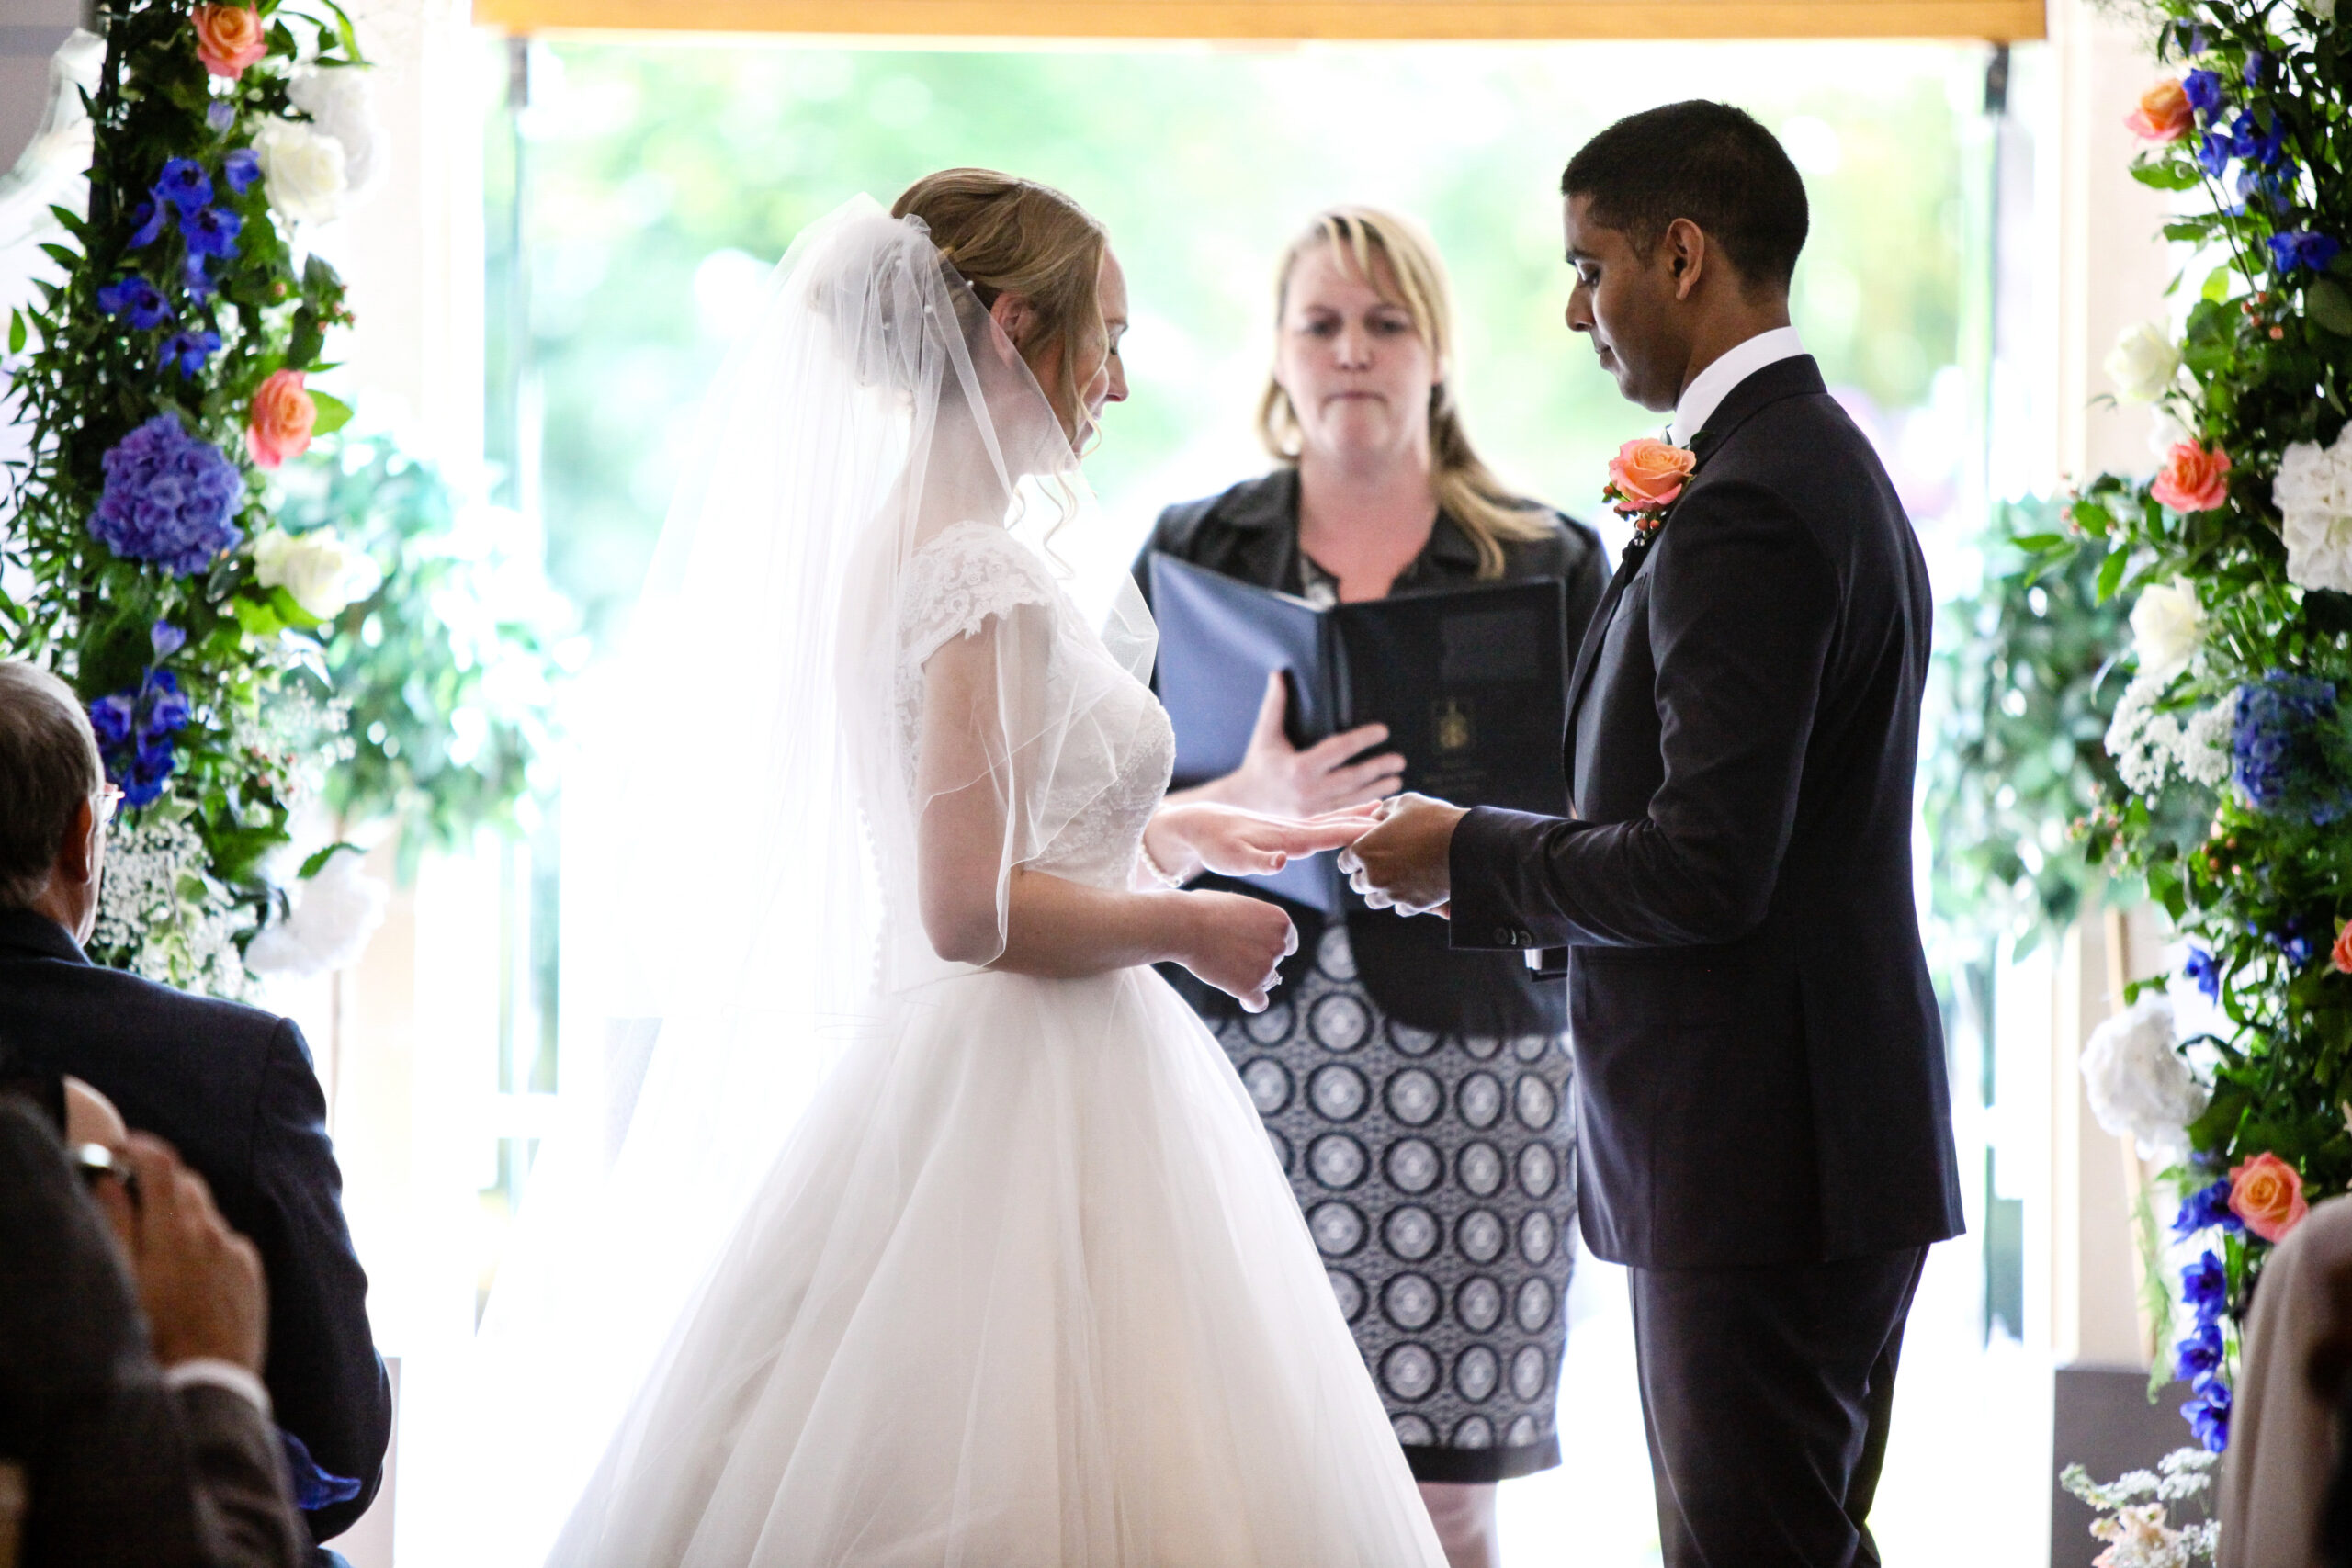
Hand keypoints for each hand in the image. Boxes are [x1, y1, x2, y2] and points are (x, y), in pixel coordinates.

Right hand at [91, 1134, 266, 1373]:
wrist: (210, 1382)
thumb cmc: (155, 1335)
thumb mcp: (122, 1281)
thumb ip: (117, 1225)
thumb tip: (111, 1181)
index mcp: (177, 1230)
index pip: (162, 1164)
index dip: (139, 1148)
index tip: (120, 1150)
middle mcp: (214, 1232)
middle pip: (186, 1184)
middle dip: (158, 1183)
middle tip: (130, 1200)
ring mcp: (237, 1251)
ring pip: (206, 1214)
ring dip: (181, 1216)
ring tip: (155, 1250)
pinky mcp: (251, 1271)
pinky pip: (225, 1242)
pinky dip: (204, 1244)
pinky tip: (186, 1276)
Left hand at [1145, 800, 1382, 883]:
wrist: (1198, 824)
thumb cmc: (1215, 846)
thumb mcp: (1233, 859)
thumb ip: (1258, 861)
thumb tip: (1282, 860)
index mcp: (1287, 837)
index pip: (1328, 834)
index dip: (1355, 832)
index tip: (1381, 830)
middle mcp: (1293, 830)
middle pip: (1336, 824)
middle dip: (1365, 821)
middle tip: (1396, 818)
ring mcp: (1290, 828)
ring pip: (1330, 820)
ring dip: (1355, 815)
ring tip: (1382, 810)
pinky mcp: (1284, 830)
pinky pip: (1318, 824)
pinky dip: (1338, 819)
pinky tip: (1347, 820)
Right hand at [1171, 889, 1298, 1011]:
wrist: (1184, 926)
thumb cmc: (1202, 910)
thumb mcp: (1238, 905)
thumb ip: (1253, 920)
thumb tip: (1252, 932)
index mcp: (1279, 921)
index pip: (1288, 941)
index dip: (1272, 946)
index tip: (1261, 951)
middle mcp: (1279, 945)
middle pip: (1274, 961)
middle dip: (1257, 960)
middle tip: (1229, 953)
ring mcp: (1266, 967)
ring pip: (1265, 981)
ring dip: (1251, 978)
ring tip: (1225, 969)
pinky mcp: (1250, 987)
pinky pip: (1258, 1003)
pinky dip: (1252, 1003)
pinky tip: (1243, 1000)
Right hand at [1203, 673, 1404, 817]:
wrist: (1244, 804)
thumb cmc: (1258, 765)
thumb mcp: (1265, 734)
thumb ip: (1274, 704)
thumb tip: (1278, 673)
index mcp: (1298, 768)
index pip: (1338, 750)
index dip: (1362, 740)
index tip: (1383, 731)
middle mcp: (1308, 792)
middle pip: (1351, 778)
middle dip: (1377, 768)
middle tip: (1399, 760)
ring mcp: (1313, 811)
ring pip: (1352, 799)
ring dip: (1377, 789)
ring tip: (1397, 779)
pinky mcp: (1315, 823)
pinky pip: (1345, 813)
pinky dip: (1364, 806)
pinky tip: (1380, 800)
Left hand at [1336, 793, 1465, 915]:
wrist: (1466, 845)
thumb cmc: (1433, 820)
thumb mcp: (1405, 804)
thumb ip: (1384, 811)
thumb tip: (1375, 816)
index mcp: (1364, 850)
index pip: (1344, 862)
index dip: (1354, 856)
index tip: (1364, 853)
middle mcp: (1373, 876)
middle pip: (1357, 883)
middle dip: (1366, 874)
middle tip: (1381, 865)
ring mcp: (1391, 894)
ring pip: (1373, 900)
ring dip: (1380, 891)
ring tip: (1394, 880)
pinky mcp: (1412, 905)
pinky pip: (1399, 909)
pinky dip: (1403, 900)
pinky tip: (1411, 889)